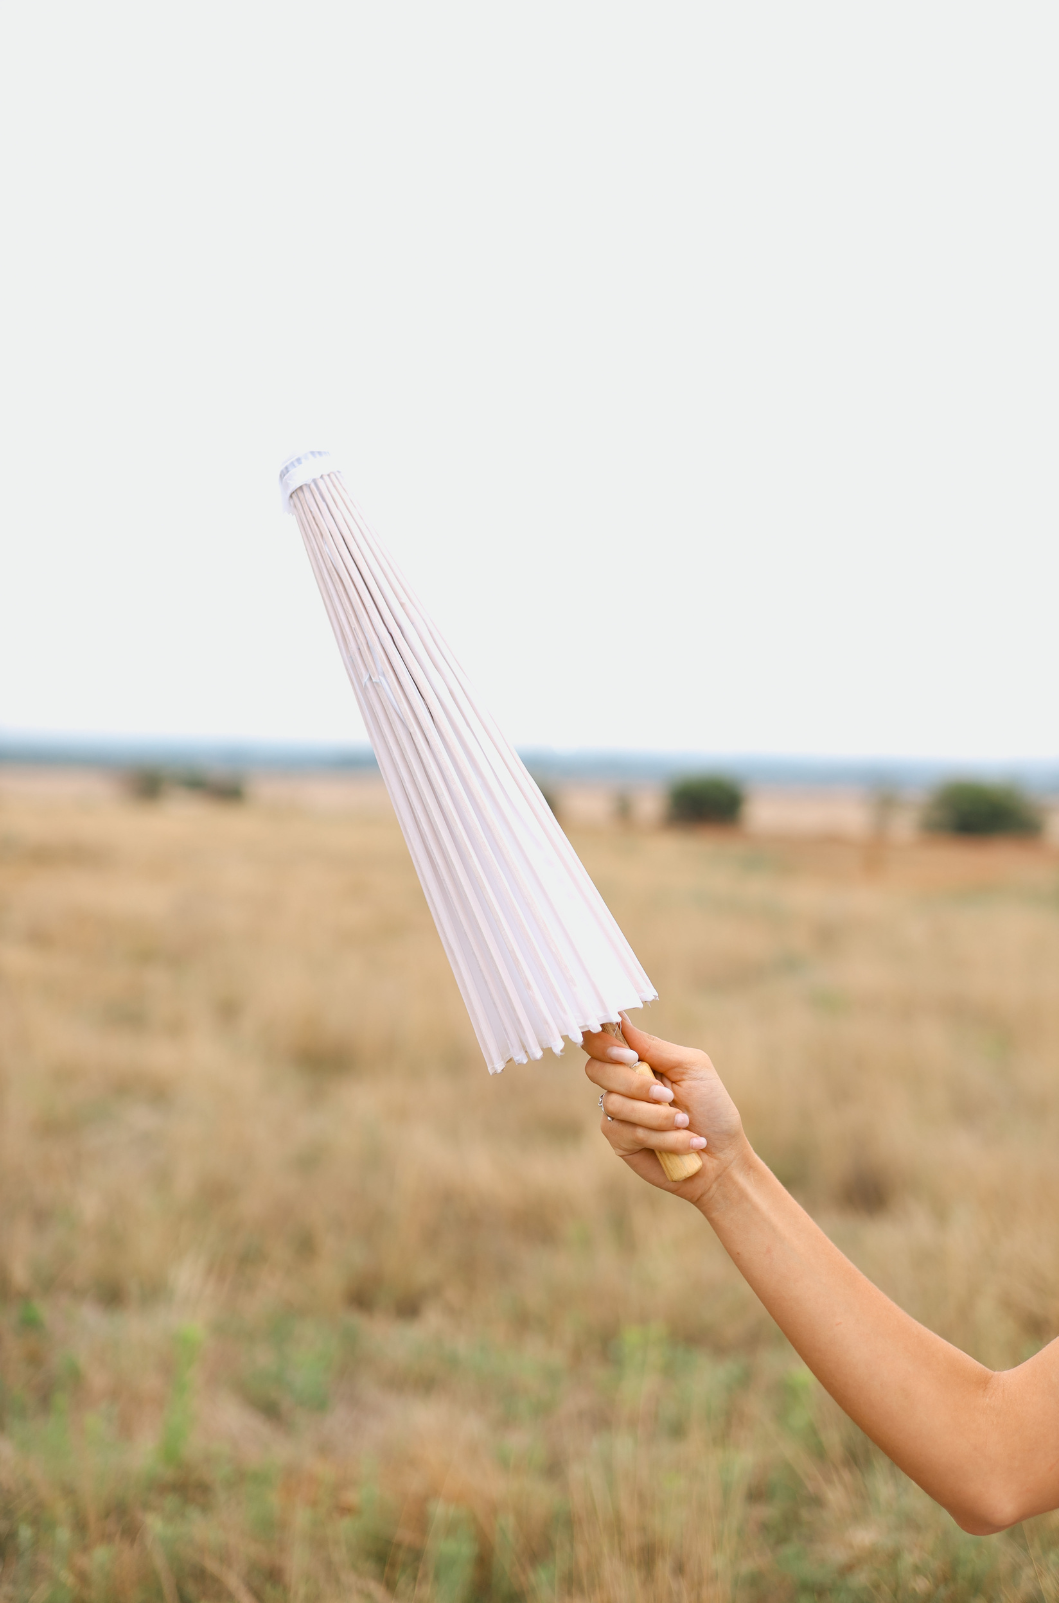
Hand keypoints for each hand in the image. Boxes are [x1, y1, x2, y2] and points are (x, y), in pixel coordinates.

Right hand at [582, 1013, 748, 1203]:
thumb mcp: (692, 1068)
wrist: (723, 1158)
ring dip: (658, 1116)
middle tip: (668, 1095)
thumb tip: (620, 1019)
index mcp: (639, 1059)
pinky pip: (625, 1131)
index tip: (629, 1056)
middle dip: (635, 1084)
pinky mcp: (620, 1140)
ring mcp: (619, 1112)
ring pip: (615, 1104)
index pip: (600, 1041)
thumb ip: (655, 1047)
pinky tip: (684, 1143)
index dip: (603, 1044)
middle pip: (597, 1070)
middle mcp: (623, 1082)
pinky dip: (661, 1137)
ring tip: (685, 1123)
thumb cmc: (713, 1109)